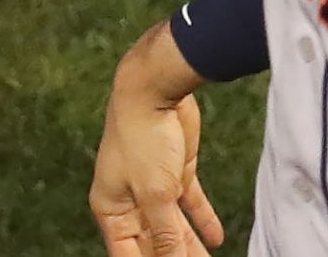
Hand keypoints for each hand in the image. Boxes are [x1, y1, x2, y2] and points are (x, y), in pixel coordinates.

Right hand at [90, 26, 221, 256]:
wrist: (155, 87)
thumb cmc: (142, 138)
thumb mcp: (156, 195)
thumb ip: (166, 234)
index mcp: (111, 209)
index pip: (128, 255)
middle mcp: (129, 200)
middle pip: (152, 243)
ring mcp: (154, 185)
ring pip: (174, 227)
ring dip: (191, 248)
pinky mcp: (176, 171)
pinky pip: (190, 204)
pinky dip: (203, 220)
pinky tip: (217, 238)